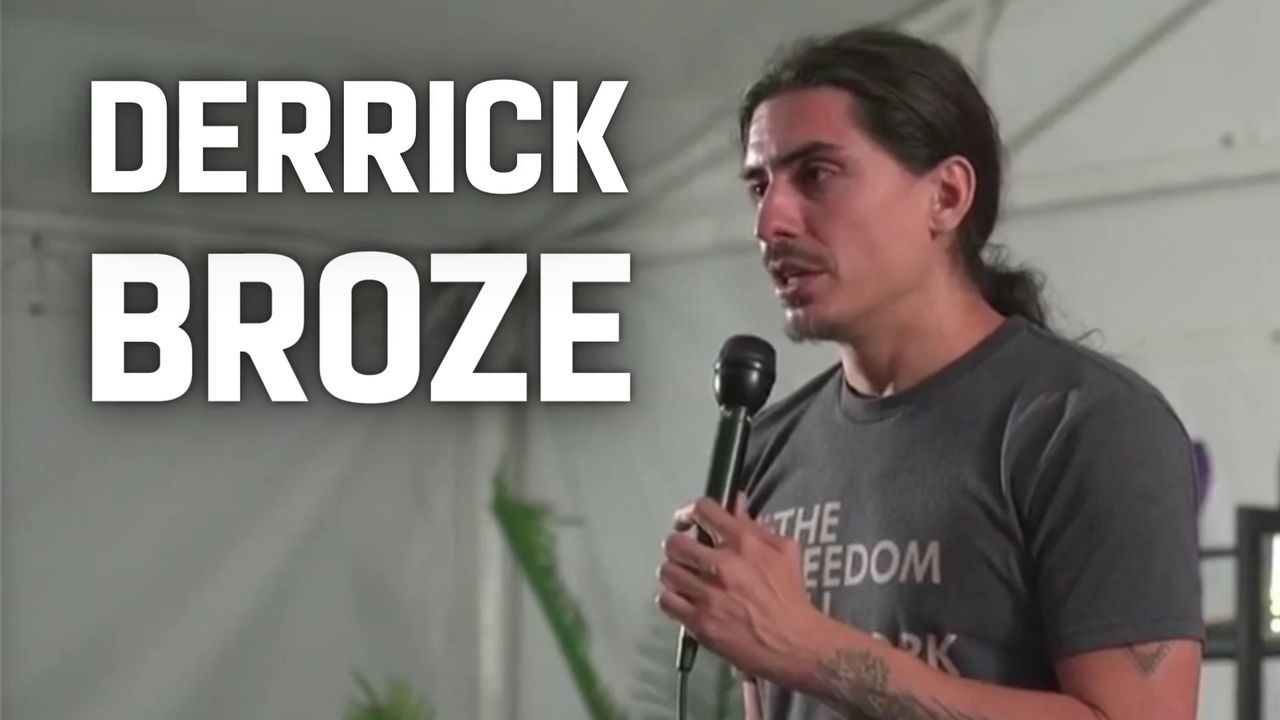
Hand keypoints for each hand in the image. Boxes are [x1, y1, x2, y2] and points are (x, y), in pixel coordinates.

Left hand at [657, 494, 823, 683]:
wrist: (793, 642)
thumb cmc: (791, 595)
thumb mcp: (784, 551)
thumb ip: (756, 525)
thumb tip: (735, 502)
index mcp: (744, 543)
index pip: (703, 510)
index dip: (688, 512)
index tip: (686, 521)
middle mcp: (722, 565)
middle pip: (675, 543)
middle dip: (677, 546)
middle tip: (683, 554)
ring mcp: (708, 594)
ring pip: (667, 571)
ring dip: (673, 573)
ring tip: (683, 578)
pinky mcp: (699, 622)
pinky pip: (666, 601)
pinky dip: (670, 599)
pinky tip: (682, 600)